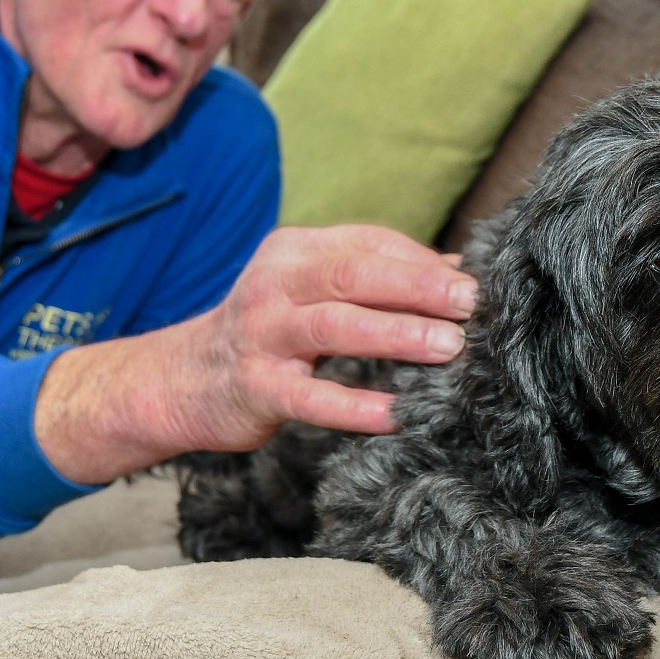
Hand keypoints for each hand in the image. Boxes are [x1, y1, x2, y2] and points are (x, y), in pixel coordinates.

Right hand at [37, 224, 476, 482]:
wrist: (184, 379)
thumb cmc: (270, 331)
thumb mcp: (312, 289)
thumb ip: (375, 277)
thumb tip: (457, 272)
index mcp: (295, 250)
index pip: (368, 244)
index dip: (423, 262)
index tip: (476, 280)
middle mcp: (275, 283)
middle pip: (353, 274)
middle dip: (418, 287)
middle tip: (472, 304)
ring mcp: (261, 335)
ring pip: (334, 327)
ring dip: (396, 334)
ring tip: (449, 347)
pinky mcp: (255, 388)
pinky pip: (310, 397)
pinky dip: (354, 406)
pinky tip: (396, 414)